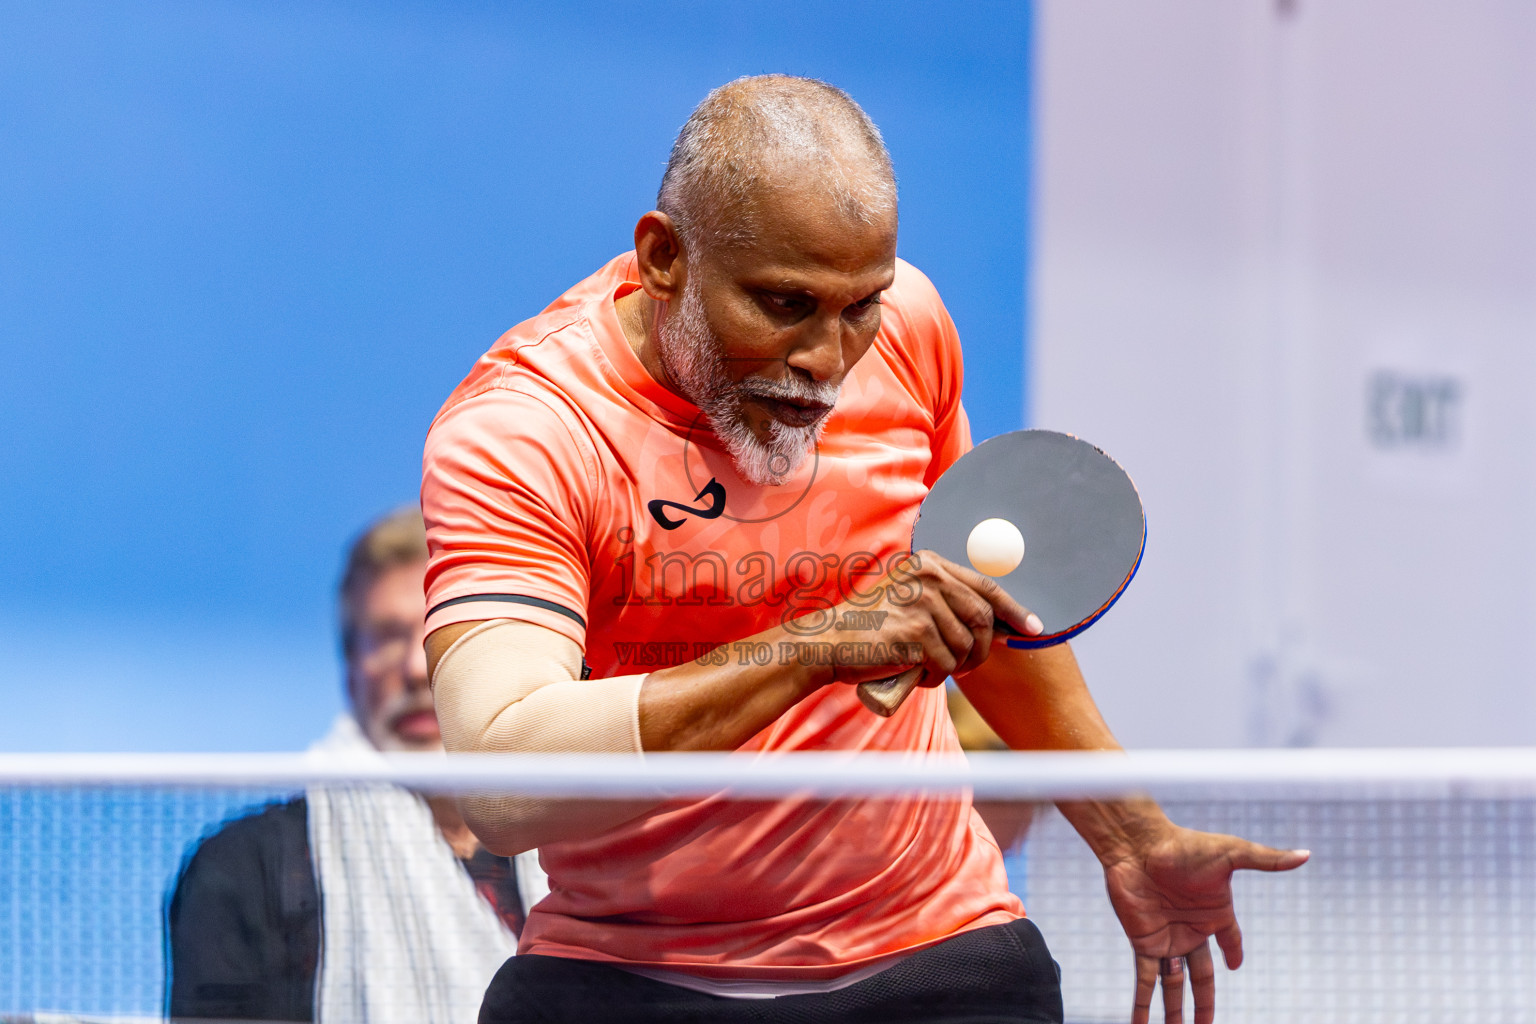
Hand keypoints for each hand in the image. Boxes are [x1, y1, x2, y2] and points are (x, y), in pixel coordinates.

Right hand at [818, 549, 1042, 686]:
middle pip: (982, 618)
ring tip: (928, 668)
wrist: (828, 642)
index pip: (985, 585)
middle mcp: (927, 576)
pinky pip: (945, 664)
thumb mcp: (908, 599)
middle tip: (965, 667)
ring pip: (966, 645)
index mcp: (928, 563)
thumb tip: (999, 624)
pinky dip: (934, 678)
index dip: (1014, 609)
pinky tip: (913, 673)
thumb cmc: (869, 626)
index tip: (1033, 628)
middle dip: (981, 649)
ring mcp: (922, 602)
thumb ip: (945, 601)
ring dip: (953, 667)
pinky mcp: (916, 631)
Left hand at [1100, 822, 1307, 1023]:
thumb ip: (1267, 860)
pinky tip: (1141, 1023)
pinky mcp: (1142, 942)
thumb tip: (1306, 854)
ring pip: (1173, 985)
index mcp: (1215, 913)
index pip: (1230, 940)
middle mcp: (1191, 930)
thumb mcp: (1231, 854)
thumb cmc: (1184, 846)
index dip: (1234, 952)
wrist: (1137, 844)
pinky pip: (1145, 979)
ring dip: (1174, 1011)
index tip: (1236, 965)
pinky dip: (1143, 1003)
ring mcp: (1166, 938)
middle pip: (1202, 977)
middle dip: (1204, 1003)